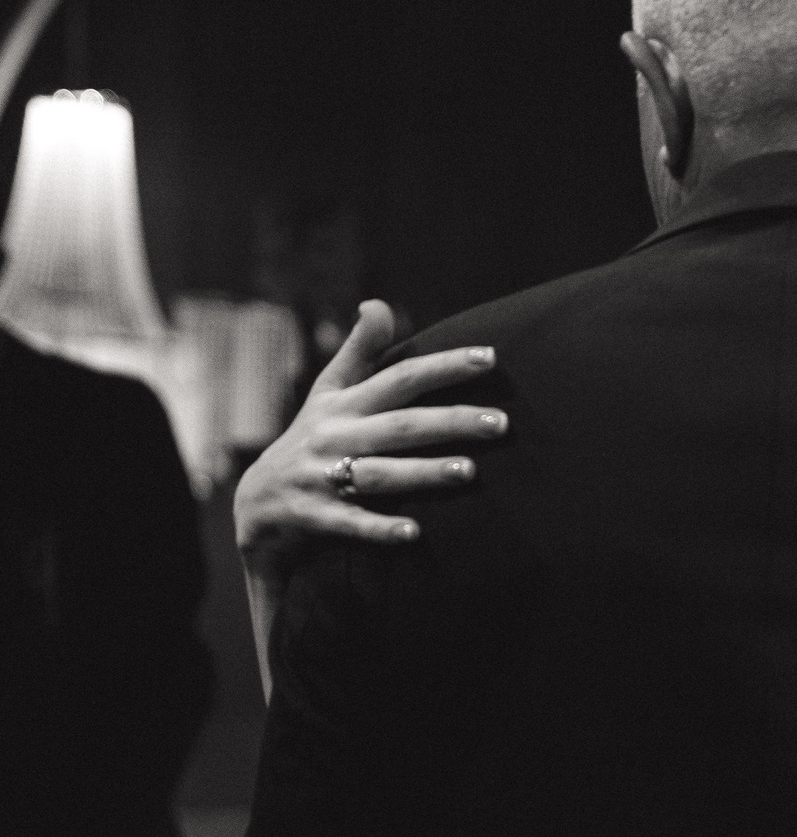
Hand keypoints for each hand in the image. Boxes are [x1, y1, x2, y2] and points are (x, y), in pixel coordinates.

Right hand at [233, 301, 506, 583]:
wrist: (255, 506)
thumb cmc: (309, 440)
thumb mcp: (326, 394)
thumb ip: (358, 352)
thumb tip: (378, 304)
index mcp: (343, 406)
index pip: (400, 378)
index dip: (443, 366)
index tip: (491, 356)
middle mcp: (333, 437)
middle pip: (399, 426)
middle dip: (450, 421)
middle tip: (501, 423)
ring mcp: (321, 477)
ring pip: (379, 473)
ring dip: (423, 472)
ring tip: (469, 471)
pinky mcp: (314, 517)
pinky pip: (351, 523)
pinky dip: (380, 528)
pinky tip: (414, 533)